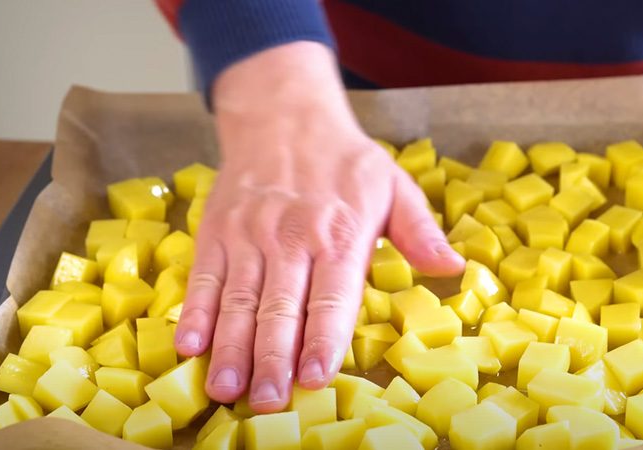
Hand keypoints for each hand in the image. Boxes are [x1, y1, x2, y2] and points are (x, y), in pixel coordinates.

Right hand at [174, 42, 464, 412]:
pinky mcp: (217, 232)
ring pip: (236, 300)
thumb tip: (453, 268)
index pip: (330, 298)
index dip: (321, 340)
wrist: (282, 115)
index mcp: (338, 234)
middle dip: (271, 359)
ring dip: (229, 347)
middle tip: (266, 401)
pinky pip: (203, 278)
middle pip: (279, 308)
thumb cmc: (343, 160)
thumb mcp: (392, 185)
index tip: (313, 378)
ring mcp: (248, 235)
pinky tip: (189, 346)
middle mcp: (290, 238)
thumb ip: (419, 231)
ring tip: (224, 389)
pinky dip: (194, 313)